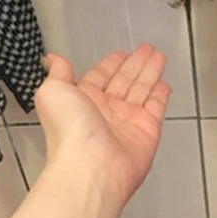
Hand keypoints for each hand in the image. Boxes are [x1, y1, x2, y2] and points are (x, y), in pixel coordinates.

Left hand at [34, 44, 170, 205]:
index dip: (110, 64)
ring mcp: (127, 121)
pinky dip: (161, 94)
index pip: (99, 76)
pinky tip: (164, 84)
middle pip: (124, 80)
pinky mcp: (147, 131)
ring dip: (150, 72)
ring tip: (157, 57)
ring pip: (141, 89)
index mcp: (82, 100)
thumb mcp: (52, 91)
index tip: (120, 54)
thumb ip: (57, 72)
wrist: (91, 167)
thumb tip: (52, 60)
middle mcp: (105, 111)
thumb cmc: (68, 133)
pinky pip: (156, 107)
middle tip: (145, 49)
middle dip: (135, 63)